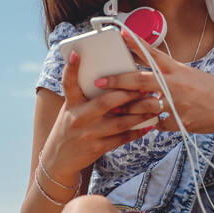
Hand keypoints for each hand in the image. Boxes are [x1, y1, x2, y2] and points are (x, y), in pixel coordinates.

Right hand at [42, 48, 163, 179]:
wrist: (59, 159)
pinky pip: (122, 138)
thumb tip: (107, 78)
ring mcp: (88, 134)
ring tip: (154, 105)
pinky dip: (136, 131)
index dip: (71, 68)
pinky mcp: (97, 148)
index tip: (76, 54)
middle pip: (105, 102)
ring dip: (139, 114)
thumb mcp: (71, 109)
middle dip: (127, 94)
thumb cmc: (70, 128)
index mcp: (71, 104)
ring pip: (119, 122)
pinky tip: (148, 124)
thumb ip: (84, 96)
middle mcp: (78, 117)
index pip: (68, 83)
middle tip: (145, 86)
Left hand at [118, 32, 213, 134]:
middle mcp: (176, 85)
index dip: (135, 44)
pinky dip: (153, 123)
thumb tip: (148, 74)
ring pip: (143, 106)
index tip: (120, 34)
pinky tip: (152, 123)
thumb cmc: (212, 91)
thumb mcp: (191, 75)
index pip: (153, 54)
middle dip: (117, 82)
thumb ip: (169, 75)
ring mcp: (177, 104)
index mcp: (178, 70)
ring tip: (114, 109)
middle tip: (98, 83)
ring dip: (127, 109)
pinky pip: (157, 123)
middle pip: (140, 81)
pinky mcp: (178, 122)